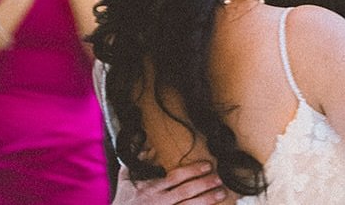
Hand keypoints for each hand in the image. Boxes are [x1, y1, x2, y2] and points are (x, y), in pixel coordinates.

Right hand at [111, 162, 226, 204]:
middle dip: (204, 185)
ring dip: (206, 201)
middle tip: (220, 178)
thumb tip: (148, 146)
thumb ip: (136, 161)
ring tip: (221, 193)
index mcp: (151, 188)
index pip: (175, 178)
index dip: (192, 171)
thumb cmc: (123, 201)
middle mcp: (159, 202)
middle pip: (186, 193)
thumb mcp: (126, 179)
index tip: (207, 165)